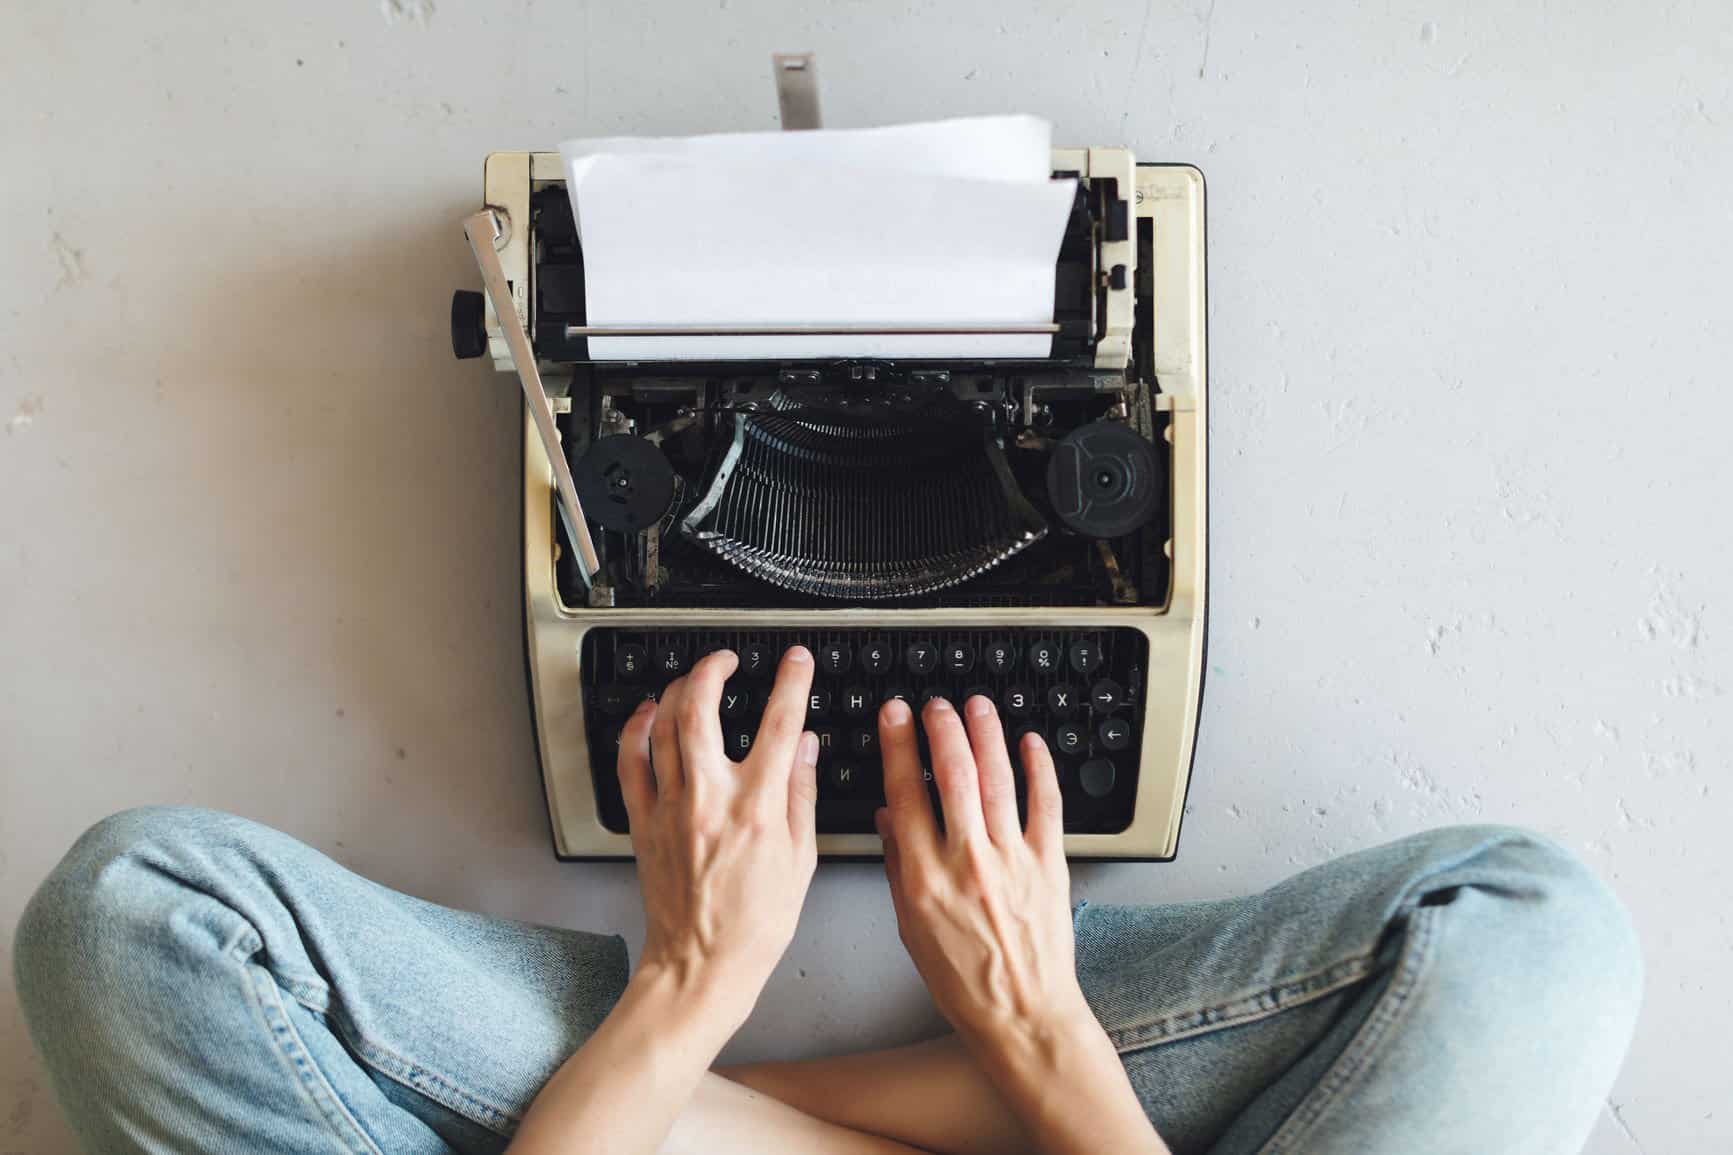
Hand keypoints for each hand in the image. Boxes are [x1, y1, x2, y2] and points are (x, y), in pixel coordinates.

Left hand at [619, 645, 819, 1028]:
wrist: (702, 965)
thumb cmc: (754, 924)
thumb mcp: (800, 858)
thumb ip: (800, 794)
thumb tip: (805, 746)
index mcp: (756, 807)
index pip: (779, 722)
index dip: (790, 681)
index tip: (796, 661)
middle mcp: (709, 799)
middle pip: (702, 707)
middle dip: (714, 668)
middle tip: (728, 658)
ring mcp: (670, 807)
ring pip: (664, 725)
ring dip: (678, 689)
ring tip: (694, 679)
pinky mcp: (643, 822)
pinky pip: (630, 761)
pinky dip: (637, 729)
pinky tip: (649, 714)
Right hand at [873, 694, 1089, 1053]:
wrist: (1021, 1014)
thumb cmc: (963, 980)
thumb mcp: (910, 926)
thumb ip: (898, 865)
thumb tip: (889, 817)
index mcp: (925, 876)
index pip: (905, 793)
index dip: (898, 746)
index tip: (895, 716)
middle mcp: (968, 861)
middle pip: (952, 774)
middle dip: (941, 728)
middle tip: (935, 704)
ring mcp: (1013, 859)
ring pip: (998, 779)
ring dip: (986, 734)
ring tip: (976, 707)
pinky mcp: (1049, 864)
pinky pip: (1046, 804)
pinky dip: (1039, 768)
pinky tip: (1029, 743)